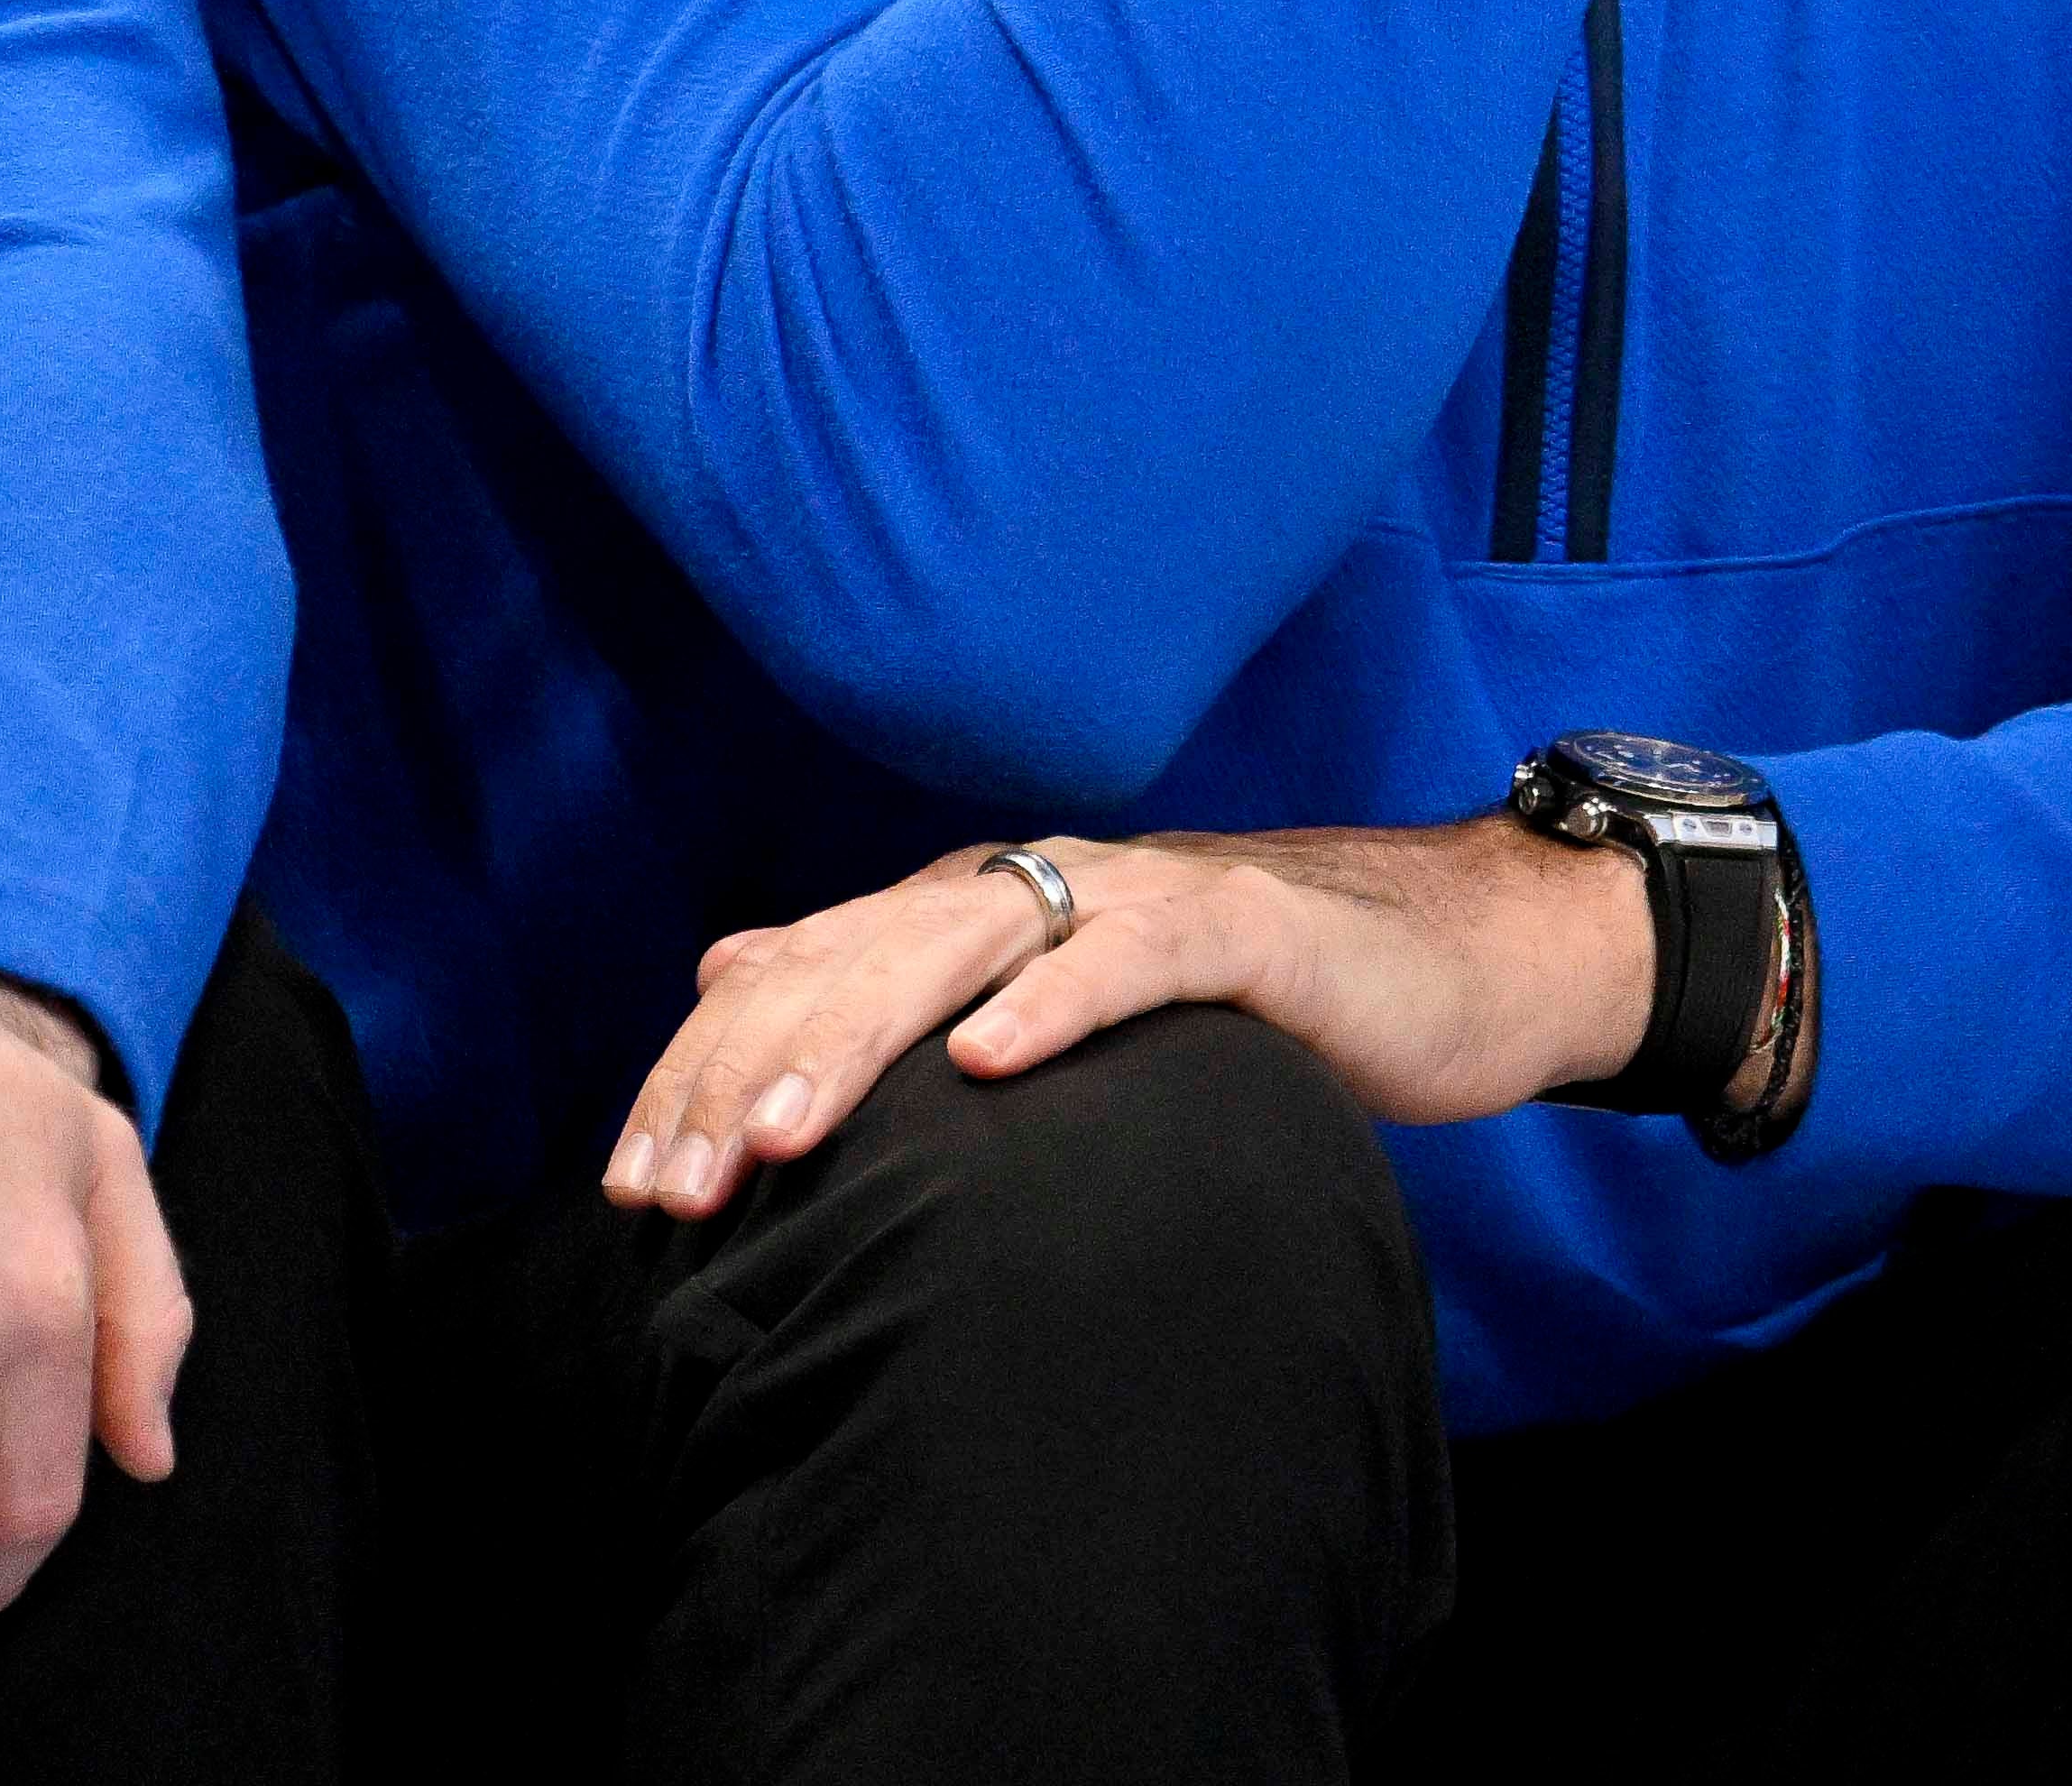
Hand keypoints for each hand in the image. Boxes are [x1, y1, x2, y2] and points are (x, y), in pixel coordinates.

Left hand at [601, 819, 1656, 1218]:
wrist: (1440, 961)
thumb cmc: (1238, 1005)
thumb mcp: (1048, 1003)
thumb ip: (893, 983)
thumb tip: (727, 969)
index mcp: (972, 908)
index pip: (804, 979)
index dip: (704, 1074)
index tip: (631, 1187)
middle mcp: (1033, 884)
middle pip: (854, 960)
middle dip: (744, 1072)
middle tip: (670, 1183)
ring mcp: (1137, 896)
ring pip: (965, 946)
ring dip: (859, 1036)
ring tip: (778, 1129)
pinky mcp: (1242, 930)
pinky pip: (1133, 955)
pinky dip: (1056, 1001)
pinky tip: (987, 1060)